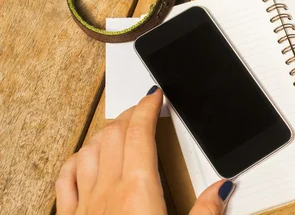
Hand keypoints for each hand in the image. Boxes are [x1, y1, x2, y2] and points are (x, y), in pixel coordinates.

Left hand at [55, 87, 233, 214]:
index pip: (139, 132)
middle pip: (114, 133)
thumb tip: (223, 188)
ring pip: (89, 149)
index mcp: (139, 191)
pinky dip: (77, 158)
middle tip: (144, 109)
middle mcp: (107, 191)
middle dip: (129, 113)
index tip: (154, 96)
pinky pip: (66, 177)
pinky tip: (84, 157)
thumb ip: (206, 212)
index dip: (147, 107)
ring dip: (105, 132)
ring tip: (119, 127)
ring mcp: (84, 205)